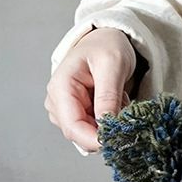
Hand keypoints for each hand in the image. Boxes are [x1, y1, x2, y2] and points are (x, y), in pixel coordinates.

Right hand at [44, 27, 136, 151]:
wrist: (106, 40)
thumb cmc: (106, 46)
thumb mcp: (112, 66)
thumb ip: (108, 97)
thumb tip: (106, 126)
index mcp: (61, 88)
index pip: (73, 127)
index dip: (94, 140)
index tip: (118, 141)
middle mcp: (58, 102)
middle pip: (80, 135)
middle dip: (105, 130)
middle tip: (123, 107)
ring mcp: (65, 109)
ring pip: (89, 134)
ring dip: (109, 124)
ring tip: (118, 98)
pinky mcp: (76, 113)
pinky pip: (95, 129)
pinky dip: (109, 121)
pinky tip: (114, 102)